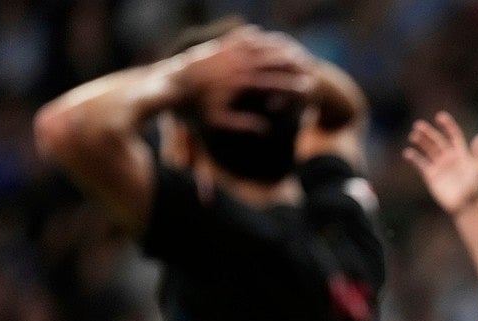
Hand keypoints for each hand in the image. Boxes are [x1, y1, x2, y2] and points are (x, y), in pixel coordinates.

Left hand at [172, 26, 313, 132]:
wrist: (172, 85)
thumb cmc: (195, 107)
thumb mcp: (218, 121)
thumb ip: (242, 124)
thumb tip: (264, 129)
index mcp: (241, 83)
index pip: (273, 82)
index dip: (291, 85)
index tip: (306, 88)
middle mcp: (237, 64)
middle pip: (271, 61)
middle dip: (290, 64)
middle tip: (305, 66)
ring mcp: (228, 53)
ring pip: (258, 45)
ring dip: (273, 47)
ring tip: (286, 49)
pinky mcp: (218, 46)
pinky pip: (238, 37)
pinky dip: (251, 35)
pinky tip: (258, 34)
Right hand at [403, 111, 477, 213]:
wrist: (465, 206)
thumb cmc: (474, 188)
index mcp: (461, 153)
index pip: (453, 135)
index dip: (447, 125)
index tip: (440, 117)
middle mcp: (448, 157)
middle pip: (437, 141)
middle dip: (428, 133)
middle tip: (419, 125)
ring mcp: (439, 166)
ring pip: (428, 150)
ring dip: (420, 142)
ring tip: (413, 136)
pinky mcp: (430, 176)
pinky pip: (420, 164)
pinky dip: (414, 159)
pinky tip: (408, 153)